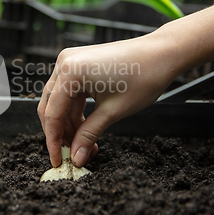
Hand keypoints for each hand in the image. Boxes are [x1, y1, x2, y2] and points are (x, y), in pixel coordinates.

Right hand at [37, 33, 179, 167]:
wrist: (162, 54)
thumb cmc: (143, 76)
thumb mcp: (113, 111)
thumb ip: (89, 135)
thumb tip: (76, 158)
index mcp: (70, 71)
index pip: (52, 113)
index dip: (53, 140)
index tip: (59, 160)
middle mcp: (64, 63)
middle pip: (51, 107)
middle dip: (61, 133)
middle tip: (72, 155)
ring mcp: (71, 62)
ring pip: (60, 102)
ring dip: (70, 125)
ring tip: (87, 145)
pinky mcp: (79, 65)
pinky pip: (70, 93)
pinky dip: (76, 112)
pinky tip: (87, 129)